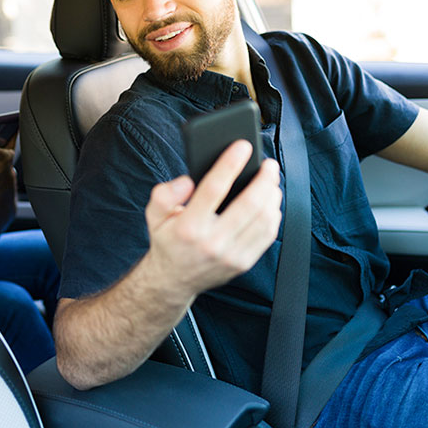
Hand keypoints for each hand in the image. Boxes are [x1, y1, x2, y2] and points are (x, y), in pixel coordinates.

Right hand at [144, 141, 281, 297]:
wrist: (173, 280)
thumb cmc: (168, 240)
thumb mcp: (154, 215)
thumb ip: (164, 194)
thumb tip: (187, 182)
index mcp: (188, 227)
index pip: (213, 189)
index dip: (230, 164)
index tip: (242, 146)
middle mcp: (212, 242)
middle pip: (249, 204)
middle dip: (264, 179)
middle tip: (269, 164)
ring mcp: (231, 255)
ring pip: (264, 219)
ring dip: (272, 195)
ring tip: (271, 180)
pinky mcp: (243, 262)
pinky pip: (267, 235)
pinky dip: (273, 214)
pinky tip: (270, 202)